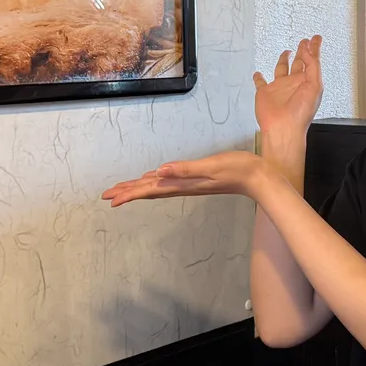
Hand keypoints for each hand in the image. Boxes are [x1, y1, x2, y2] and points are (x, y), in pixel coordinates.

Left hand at [102, 151, 267, 206]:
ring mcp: (190, 183)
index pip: (150, 189)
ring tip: (123, 191)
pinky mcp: (196, 179)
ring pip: (158, 187)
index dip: (130, 194)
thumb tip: (160, 171)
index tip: (111, 200)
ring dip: (139, 189)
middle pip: (150, 190)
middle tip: (107, 196)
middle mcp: (183, 186)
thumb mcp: (211, 166)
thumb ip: (186, 169)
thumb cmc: (238, 169)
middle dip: (128, 192)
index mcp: (183, 184)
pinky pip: (169, 183)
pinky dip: (155, 183)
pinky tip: (153, 179)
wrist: (258, 177)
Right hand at [254, 37, 322, 140]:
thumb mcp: (314, 85)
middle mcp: (294, 84)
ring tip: (287, 51)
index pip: (312, 60)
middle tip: (305, 42)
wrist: (283, 128)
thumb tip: (308, 50)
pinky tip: (258, 74)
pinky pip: (261, 83)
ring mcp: (280, 88)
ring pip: (282, 69)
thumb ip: (312, 65)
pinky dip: (258, 77)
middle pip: (299, 63)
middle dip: (303, 52)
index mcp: (308, 81)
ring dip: (284, 60)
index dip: (314, 48)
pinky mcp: (265, 93)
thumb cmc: (300, 113)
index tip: (316, 38)